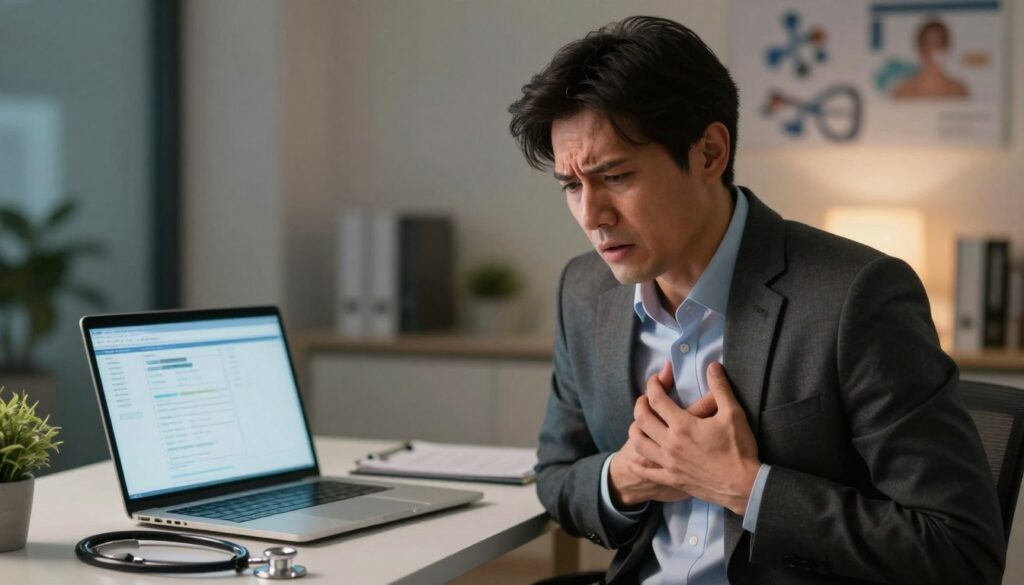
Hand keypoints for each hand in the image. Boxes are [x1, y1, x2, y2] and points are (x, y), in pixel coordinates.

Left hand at [632, 361, 760, 514]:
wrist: (744, 485)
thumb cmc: (739, 449)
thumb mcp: (733, 413)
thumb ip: (721, 387)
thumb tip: (713, 365)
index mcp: (682, 425)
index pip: (657, 399)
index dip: (652, 385)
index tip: (654, 379)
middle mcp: (670, 443)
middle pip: (642, 419)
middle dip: (640, 404)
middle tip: (644, 399)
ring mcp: (669, 463)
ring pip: (640, 443)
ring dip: (635, 429)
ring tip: (639, 424)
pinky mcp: (672, 479)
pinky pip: (647, 472)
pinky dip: (638, 465)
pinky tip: (634, 461)